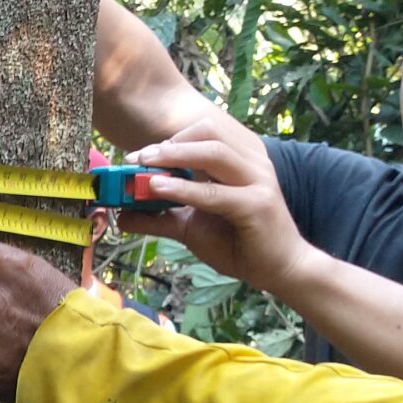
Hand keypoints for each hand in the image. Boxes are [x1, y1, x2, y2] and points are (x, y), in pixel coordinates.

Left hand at [117, 110, 321, 298]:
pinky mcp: (257, 205)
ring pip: (213, 152)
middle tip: (137, 158)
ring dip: (174, 156)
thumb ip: (160, 218)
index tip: (137, 156)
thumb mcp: (191, 227)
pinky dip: (183, 189)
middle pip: (208, 132)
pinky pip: (215, 192)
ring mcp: (258, 181)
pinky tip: (157, 189)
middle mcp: (251, 163)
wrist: (279, 269)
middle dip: (169, 143)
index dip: (169, 139)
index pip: (204, 132)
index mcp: (239, 160)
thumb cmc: (240, 244)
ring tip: (143, 166)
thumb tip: (123, 216)